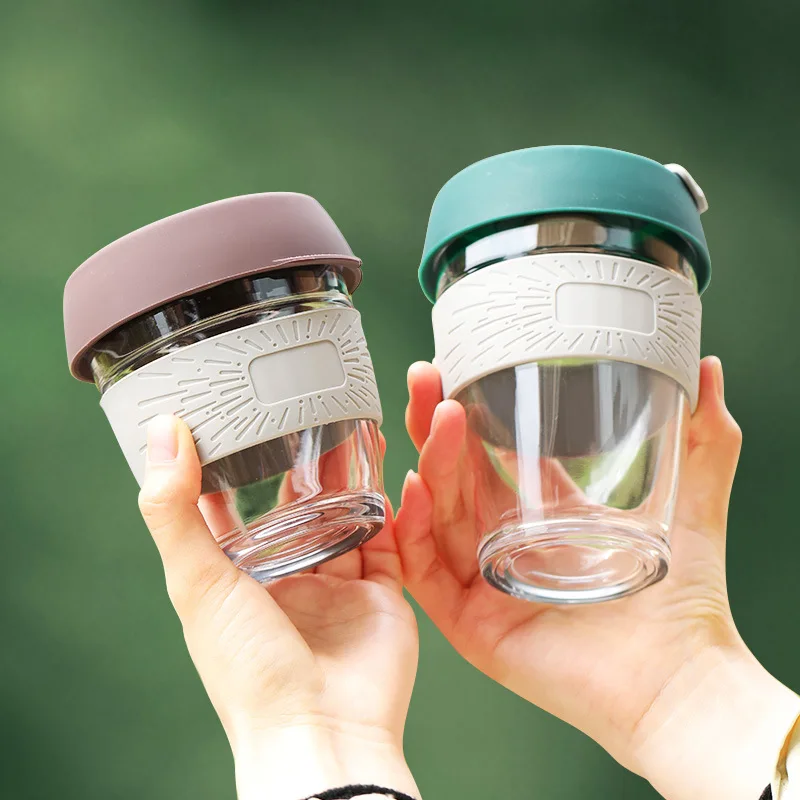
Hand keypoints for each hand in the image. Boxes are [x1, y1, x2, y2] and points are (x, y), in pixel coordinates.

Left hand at [138, 415, 418, 799]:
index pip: (230, 511)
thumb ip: (174, 510)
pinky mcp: (380, 593)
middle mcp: (287, 581)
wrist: (322, 731)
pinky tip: (382, 468)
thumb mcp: (197, 582)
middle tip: (304, 413)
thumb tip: (161, 435)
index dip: (232, 467)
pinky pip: (386, 539)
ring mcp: (336, 586)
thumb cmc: (250, 672)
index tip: (235, 421)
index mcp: (237, 580)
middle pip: (295, 508)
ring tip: (347, 424)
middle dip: (300, 464)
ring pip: (342, 516)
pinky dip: (386, 505)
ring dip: (345, 475)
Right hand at [396, 356, 798, 799]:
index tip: (460, 367)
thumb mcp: (693, 498)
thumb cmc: (686, 600)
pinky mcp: (470, 621)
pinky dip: (416, 530)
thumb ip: (703, 434)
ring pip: (439, 513)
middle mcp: (503, 542)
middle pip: (454, 474)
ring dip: (431, 462)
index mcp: (542, 515)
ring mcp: (483, 580)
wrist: (679, 678)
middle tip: (428, 376)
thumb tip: (705, 368)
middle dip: (435, 422)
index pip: (491, 454)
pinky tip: (416, 489)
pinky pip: (427, 571)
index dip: (473, 411)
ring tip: (439, 417)